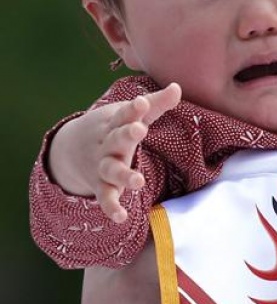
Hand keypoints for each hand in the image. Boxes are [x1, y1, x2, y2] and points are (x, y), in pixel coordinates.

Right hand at [47, 83, 181, 223]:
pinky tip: (120, 217)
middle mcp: (108, 143)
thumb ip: (156, 103)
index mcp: (116, 123)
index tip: (142, 102)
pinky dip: (110, 207)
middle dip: (127, 134)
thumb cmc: (114, 127)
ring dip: (123, 175)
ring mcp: (103, 165)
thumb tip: (177, 86)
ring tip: (139, 182)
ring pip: (111, 170)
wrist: (71, 148)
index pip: (125, 113)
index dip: (134, 108)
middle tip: (140, 129)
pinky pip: (105, 197)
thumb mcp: (132, 114)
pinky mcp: (101, 185)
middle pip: (117, 138)